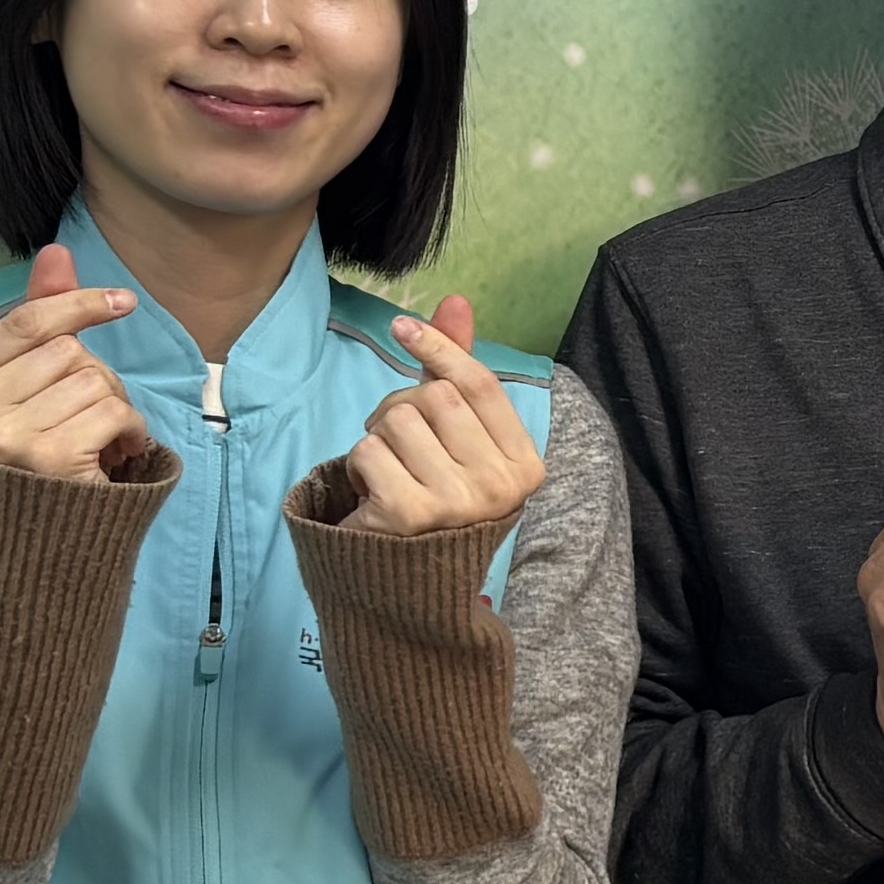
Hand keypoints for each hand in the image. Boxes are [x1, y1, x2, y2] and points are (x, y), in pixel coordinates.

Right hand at [0, 242, 147, 481]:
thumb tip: (56, 251)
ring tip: (95, 440)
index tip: (122, 302)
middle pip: (66, 351)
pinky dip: (130, 431)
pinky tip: (113, 455)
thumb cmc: (31, 456)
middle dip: (95, 376)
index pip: (25, 322)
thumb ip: (38, 318)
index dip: (80, 304)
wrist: (38, 547)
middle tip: (84, 416)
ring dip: (114, 407)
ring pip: (94, 379)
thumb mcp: (24, 382)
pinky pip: (115, 411)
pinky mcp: (47, 462)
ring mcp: (4, 440)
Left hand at [343, 293, 545, 537]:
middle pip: (436, 398)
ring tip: (389, 472)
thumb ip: (458, 372)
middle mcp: (499, 487)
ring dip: (377, 438)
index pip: (481, 384)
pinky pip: (369, 451)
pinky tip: (372, 493)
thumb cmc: (437, 496)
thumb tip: (454, 300)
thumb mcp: (459, 436)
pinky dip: (358, 465)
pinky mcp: (408, 516)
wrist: (407, 583)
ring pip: (397, 420)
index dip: (440, 348)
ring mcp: (456, 504)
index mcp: (525, 466)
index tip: (403, 327)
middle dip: (402, 408)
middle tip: (399, 443)